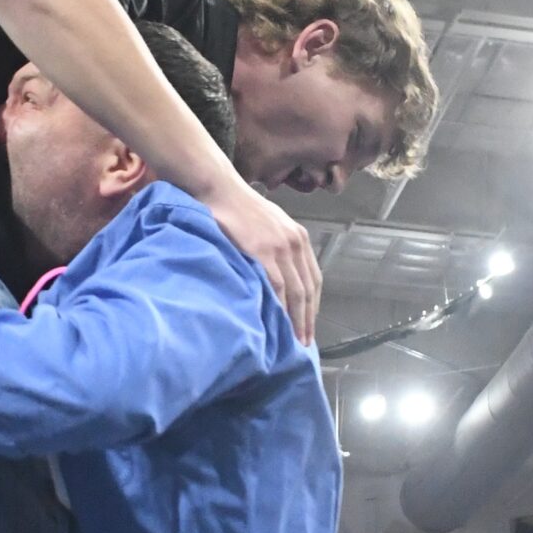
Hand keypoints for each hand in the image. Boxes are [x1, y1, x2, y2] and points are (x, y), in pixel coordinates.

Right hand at [201, 176, 318, 343]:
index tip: (309, 326)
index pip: (313, 279)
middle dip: (308, 319)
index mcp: (299, 237)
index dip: (313, 307)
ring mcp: (280, 247)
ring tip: (293, 341)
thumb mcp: (268, 226)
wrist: (218, 189)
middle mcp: (295, 242)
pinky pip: (276, 286)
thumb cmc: (238, 208)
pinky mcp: (262, 252)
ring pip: (295, 292)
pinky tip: (276, 323)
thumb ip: (277, 250)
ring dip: (296, 319)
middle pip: (308, 290)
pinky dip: (278, 307)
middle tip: (304, 343)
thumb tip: (277, 281)